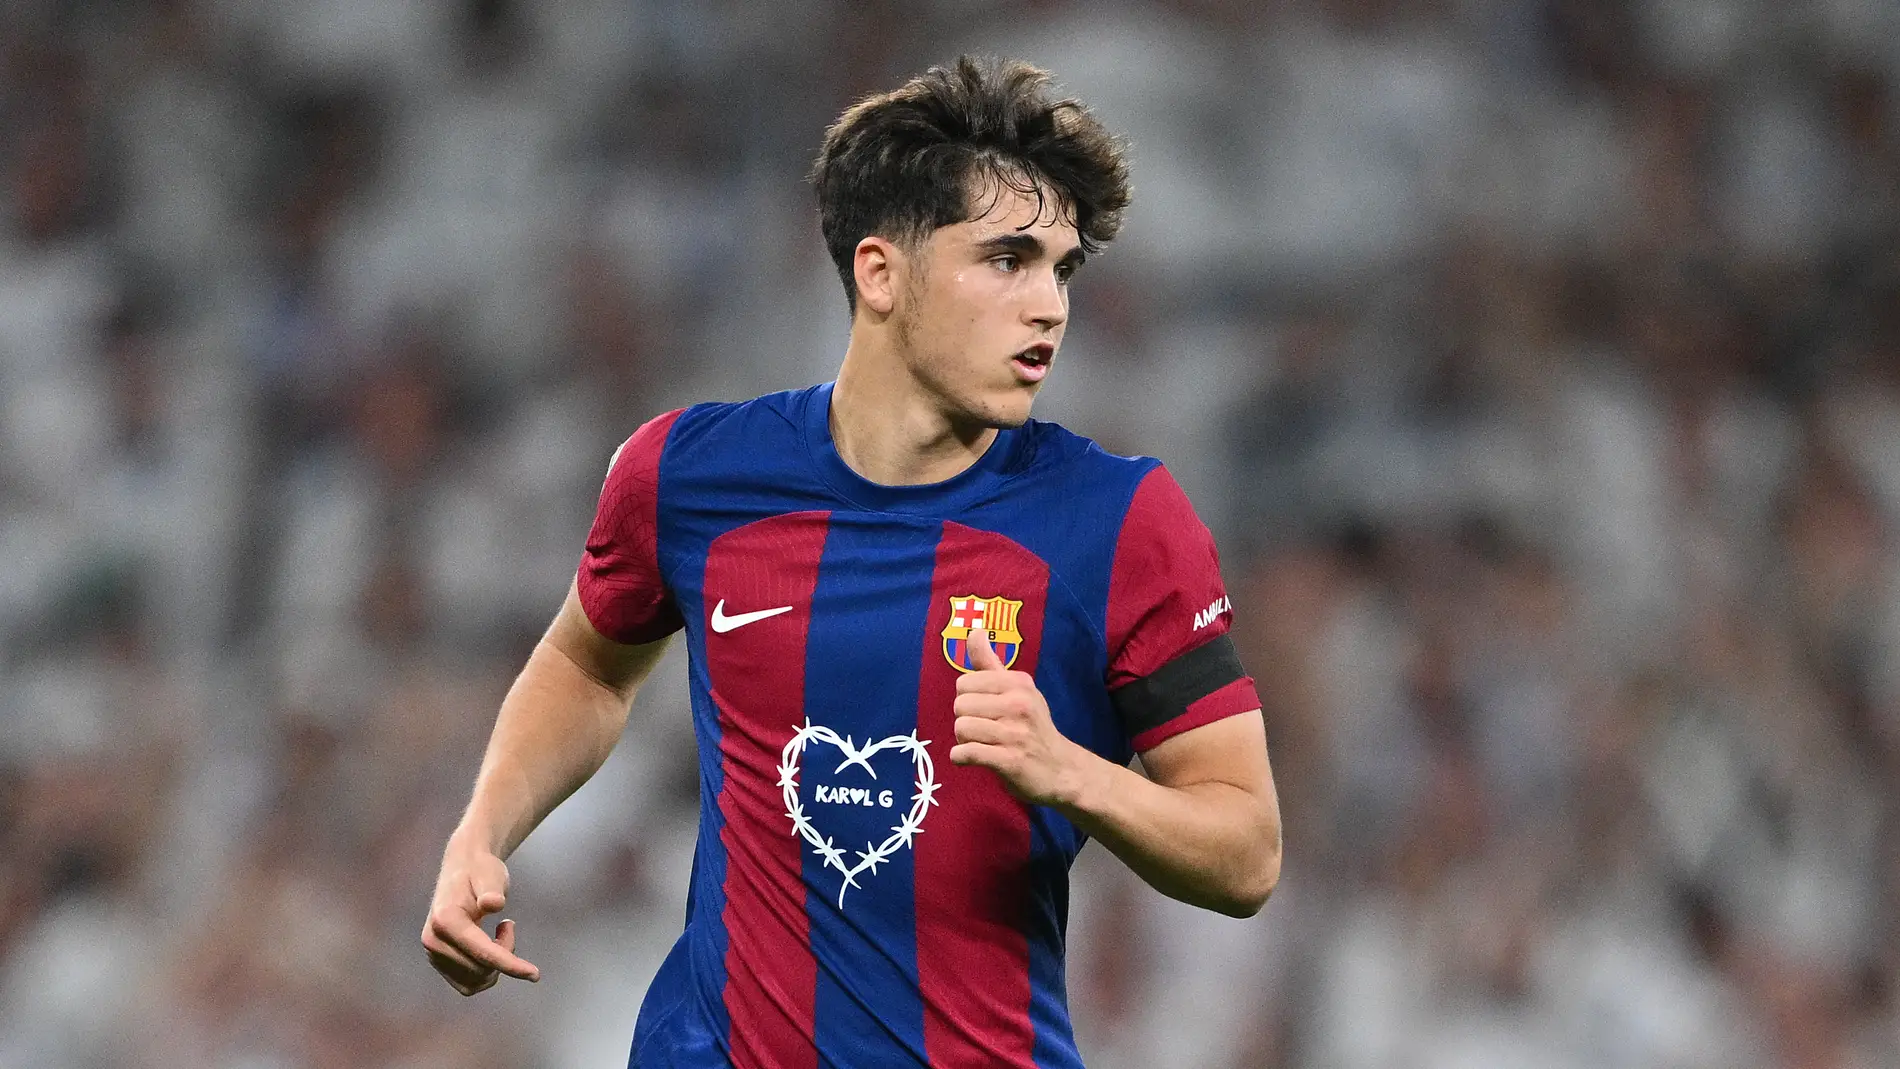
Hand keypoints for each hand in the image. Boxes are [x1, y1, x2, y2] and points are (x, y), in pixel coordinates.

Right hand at [421, 838, 541, 994]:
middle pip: (480, 969)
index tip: (535, 975)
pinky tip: (489, 947)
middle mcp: (433, 940)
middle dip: (504, 954)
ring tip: (498, 934)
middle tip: (508, 925)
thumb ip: (492, 890)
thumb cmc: (481, 871)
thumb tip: (493, 903)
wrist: (463, 869)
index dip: (511, 965)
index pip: (482, 953)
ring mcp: (433, 953)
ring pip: (474, 981)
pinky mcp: (438, 961)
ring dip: (494, 966)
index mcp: (445, 919)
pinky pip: (467, 984)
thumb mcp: (491, 875)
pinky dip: (485, 972)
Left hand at [950, 633, 1087, 806]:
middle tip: (985, 730)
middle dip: (965, 720)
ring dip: (964, 740)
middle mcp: (1019, 704)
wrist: (1062, 771)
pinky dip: (962, 758)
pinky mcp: (1010, 761)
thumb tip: (974, 630)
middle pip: (959, 705)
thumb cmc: (1032, 727)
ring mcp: (1016, 733)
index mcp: (1019, 683)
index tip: (986, 710)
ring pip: (961, 728)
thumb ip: (990, 663)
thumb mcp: (1017, 690)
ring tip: (983, 744)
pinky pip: (966, 752)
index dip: (968, 699)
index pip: (964, 683)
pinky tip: (972, 758)